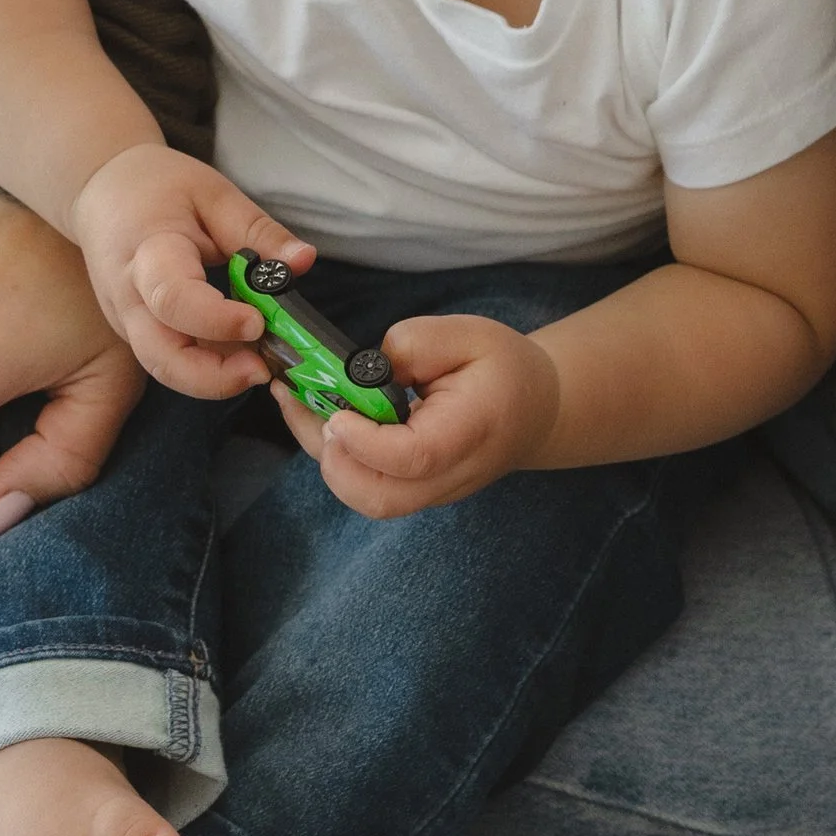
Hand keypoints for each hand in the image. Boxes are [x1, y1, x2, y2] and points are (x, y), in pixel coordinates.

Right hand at [72, 144, 313, 396]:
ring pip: (167, 369)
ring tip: (262, 365)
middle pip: (162, 357)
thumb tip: (304, 261)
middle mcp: (129, 298)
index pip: (174, 299)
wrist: (104, 193)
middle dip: (215, 377)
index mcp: (147, 253)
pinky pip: (173, 360)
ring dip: (216, 379)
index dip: (216, 321)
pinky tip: (244, 355)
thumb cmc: (159, 189)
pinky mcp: (138, 333)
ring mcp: (129, 322)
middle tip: (264, 370)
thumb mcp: (215, 195)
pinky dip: (210, 368)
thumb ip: (259, 232)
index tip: (258, 323)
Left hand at [267, 312, 560, 518]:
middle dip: (336, 462)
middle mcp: (452, 473)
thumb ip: (411, 347)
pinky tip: (316, 418)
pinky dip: (336, 461)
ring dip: (328, 460)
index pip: (414, 457)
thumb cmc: (502, 367)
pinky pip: (368, 490)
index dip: (367, 442)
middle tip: (316, 413)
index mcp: (472, 429)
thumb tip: (359, 374)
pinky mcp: (416, 492)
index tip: (340, 413)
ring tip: (299, 406)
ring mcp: (433, 491)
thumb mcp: (466, 333)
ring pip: (368, 501)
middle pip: (382, 499)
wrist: (536, 409)